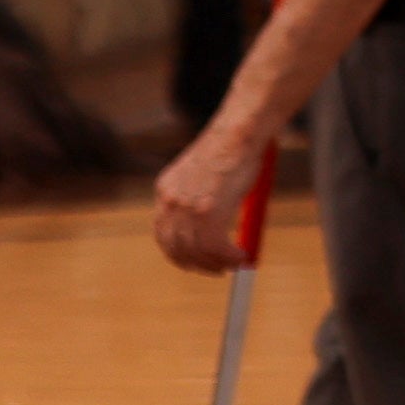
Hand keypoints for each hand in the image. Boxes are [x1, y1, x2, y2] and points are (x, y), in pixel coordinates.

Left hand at [151, 121, 267, 273]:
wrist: (237, 134)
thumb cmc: (230, 149)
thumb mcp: (206, 175)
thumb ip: (204, 199)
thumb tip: (217, 225)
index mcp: (165, 190)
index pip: (163, 232)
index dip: (180, 251)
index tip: (197, 260)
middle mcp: (170, 201)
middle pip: (175, 247)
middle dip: (197, 264)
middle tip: (217, 270)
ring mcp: (187, 208)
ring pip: (196, 251)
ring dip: (217, 263)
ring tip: (235, 264)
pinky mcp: (207, 213)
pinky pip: (215, 248)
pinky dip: (229, 257)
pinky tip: (242, 256)